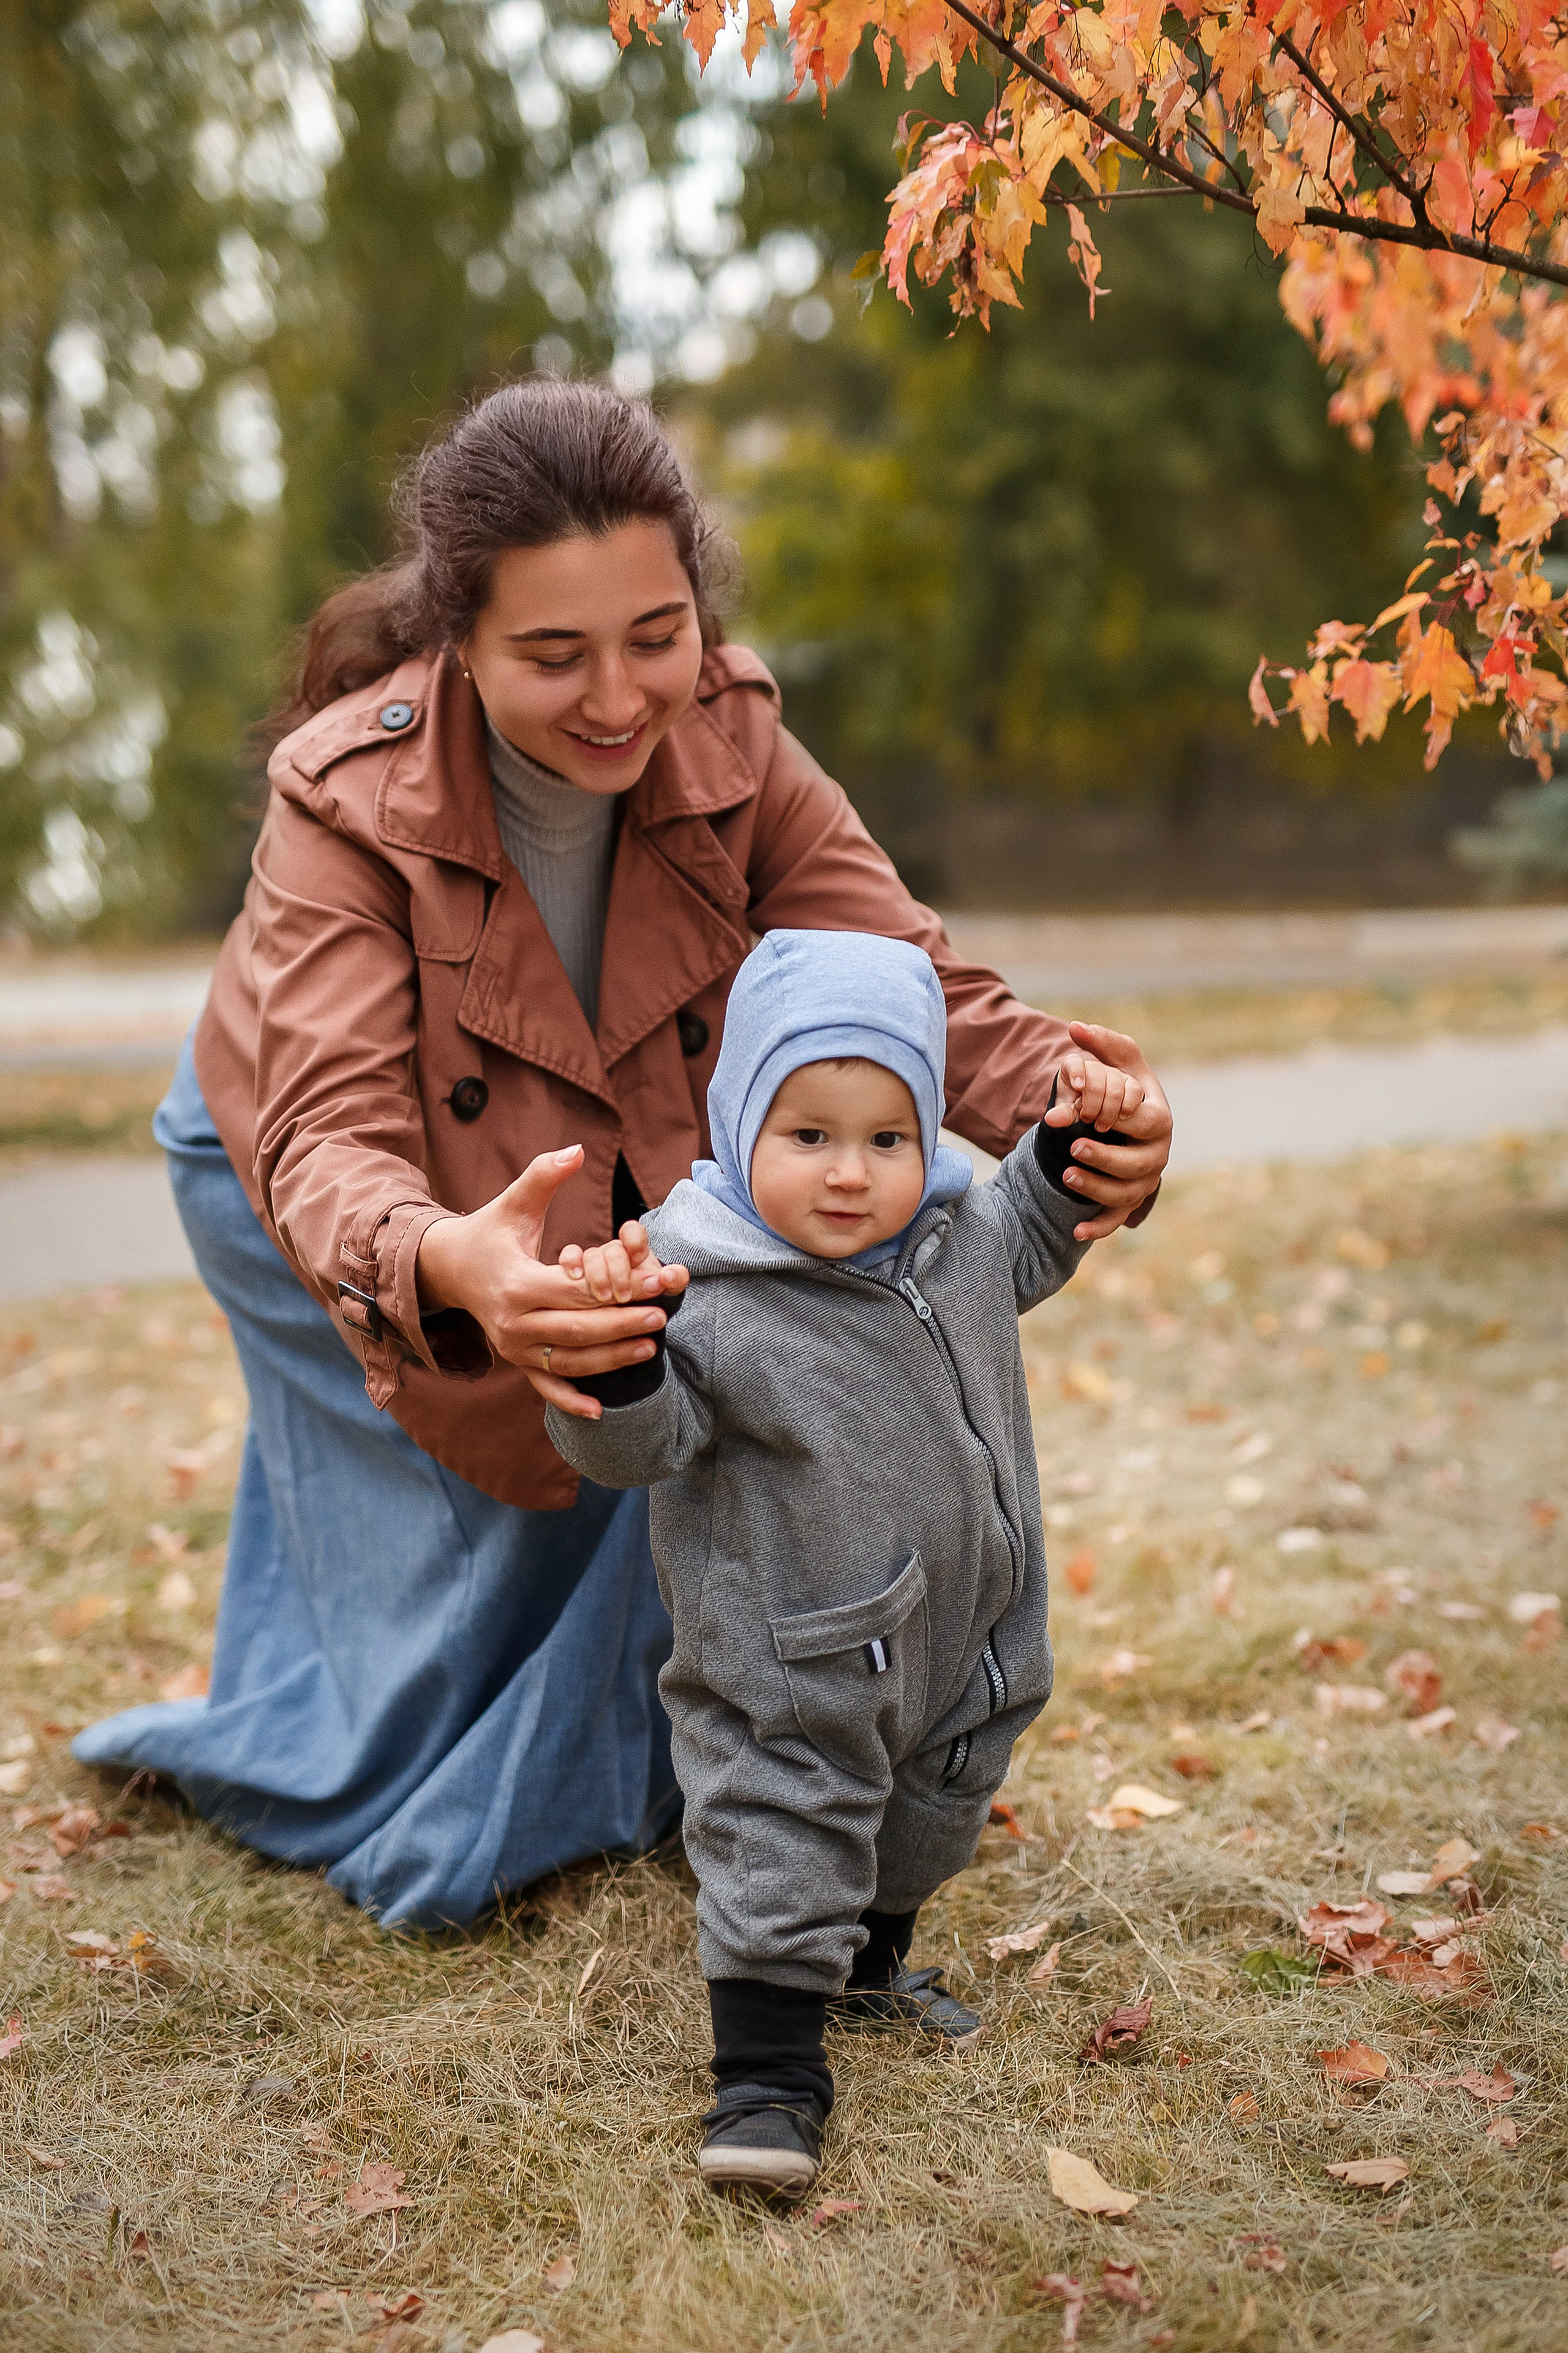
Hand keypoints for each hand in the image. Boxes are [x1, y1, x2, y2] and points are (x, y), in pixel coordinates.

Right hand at [414, 1147, 684, 1421]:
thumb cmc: (491, 1231)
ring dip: (610, 1360)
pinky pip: (545, 1387)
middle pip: (577, 1329)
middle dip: (623, 1324)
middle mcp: (512, 1322)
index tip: (659, 1281)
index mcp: (516, 1283)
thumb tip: (574, 1148)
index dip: (620, 1286)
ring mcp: (513, 1348)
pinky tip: (602, 1410)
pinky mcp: (515, 1362)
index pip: (577, 1290)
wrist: (448, 1269)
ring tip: (650, 1348)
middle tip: (662, 1316)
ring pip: (568, 1362)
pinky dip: (570, 1402)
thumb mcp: (514, 1202)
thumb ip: (543, 1176)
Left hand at [1043, 1048, 1145, 1134]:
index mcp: (1073, 1068)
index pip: (1074, 1062)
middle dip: (1092, 1103)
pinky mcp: (1131, 1084)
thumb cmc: (1076, 1112)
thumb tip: (1051, 1119)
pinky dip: (1128, 1105)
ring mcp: (1115, 1074)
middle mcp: (1095, 1067)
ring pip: (1116, 1086)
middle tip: (1087, 1120)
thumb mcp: (1068, 1114)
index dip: (1076, 1071)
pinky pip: (1134, 1090)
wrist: (1095, 1118)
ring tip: (1101, 1126)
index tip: (1078, 1086)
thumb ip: (1062, 1114)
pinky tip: (1121, 1118)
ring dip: (1109, 1109)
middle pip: (1096, 1077)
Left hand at [1050, 1021, 1171, 1242]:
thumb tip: (1075, 1027)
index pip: (1145, 1121)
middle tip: (1074, 1146)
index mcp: (1159, 1118)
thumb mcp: (1117, 1064)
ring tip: (1066, 1174)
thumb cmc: (1123, 1089)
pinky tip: (1075, 1232)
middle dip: (1107, 1156)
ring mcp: (1144, 1180)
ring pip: (1125, 1194)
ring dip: (1096, 1188)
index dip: (1119, 1118)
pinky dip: (1097, 1228)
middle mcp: (1157, 1153)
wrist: (1121, 1123)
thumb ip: (1101, 1044)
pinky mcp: (1127, 1202)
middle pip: (1138, 1163)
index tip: (1089, 1114)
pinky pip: (1115, 1221)